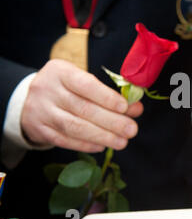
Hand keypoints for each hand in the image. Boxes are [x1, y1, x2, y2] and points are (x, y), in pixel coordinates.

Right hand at [21, 59, 143, 152]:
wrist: (28, 99)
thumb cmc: (65, 88)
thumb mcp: (82, 81)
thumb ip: (108, 93)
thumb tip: (136, 108)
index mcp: (61, 72)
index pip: (86, 84)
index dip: (106, 97)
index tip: (125, 107)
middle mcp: (48, 90)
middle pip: (83, 108)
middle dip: (111, 121)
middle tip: (131, 129)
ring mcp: (41, 111)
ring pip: (74, 127)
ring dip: (102, 136)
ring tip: (122, 142)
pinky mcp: (39, 130)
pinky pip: (65, 140)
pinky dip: (86, 145)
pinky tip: (102, 146)